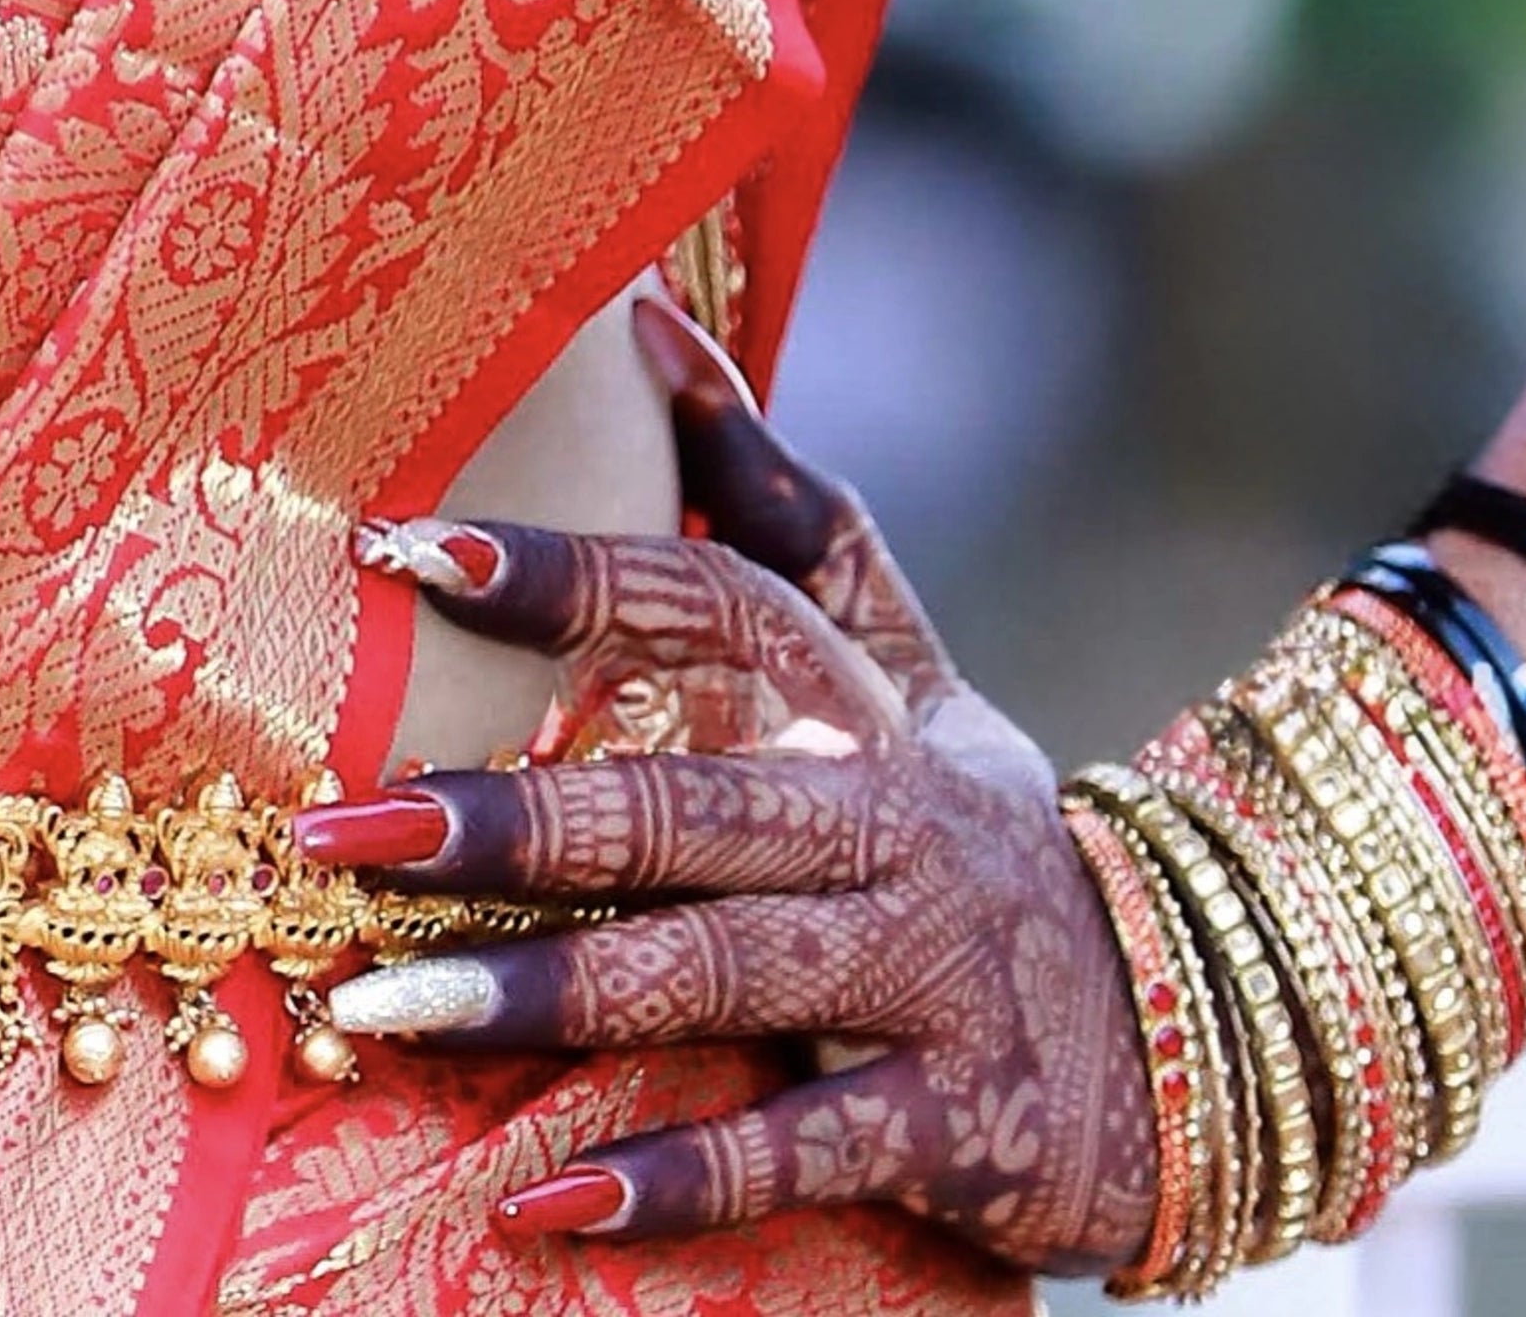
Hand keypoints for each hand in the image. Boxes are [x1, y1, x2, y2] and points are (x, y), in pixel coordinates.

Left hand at [288, 290, 1156, 1267]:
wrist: (1195, 1024)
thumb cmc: (976, 825)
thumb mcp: (907, 663)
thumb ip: (786, 513)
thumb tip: (652, 323)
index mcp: (856, 702)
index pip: (702, 602)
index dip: (561, 571)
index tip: (402, 549)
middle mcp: (884, 823)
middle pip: (676, 804)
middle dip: (502, 819)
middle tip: (331, 835)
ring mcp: (919, 976)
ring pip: (712, 972)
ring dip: (542, 997)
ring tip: (378, 1008)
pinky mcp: (953, 1126)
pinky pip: (798, 1151)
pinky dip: (673, 1181)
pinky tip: (542, 1202)